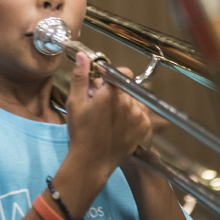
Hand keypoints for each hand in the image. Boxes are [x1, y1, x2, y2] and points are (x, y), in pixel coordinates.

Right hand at [65, 52, 151, 177]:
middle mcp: (129, 101)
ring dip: (126, 103)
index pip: (123, 72)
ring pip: (135, 99)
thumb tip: (83, 57)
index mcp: (112, 93)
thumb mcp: (75, 103)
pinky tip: (119, 126)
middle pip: (128, 86)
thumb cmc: (81, 133)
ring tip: (111, 117)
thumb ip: (81, 77)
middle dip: (117, 91)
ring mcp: (139, 115)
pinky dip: (133, 116)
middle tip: (103, 105)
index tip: (105, 84)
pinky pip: (141, 113)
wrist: (92, 162)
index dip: (114, 76)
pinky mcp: (144, 126)